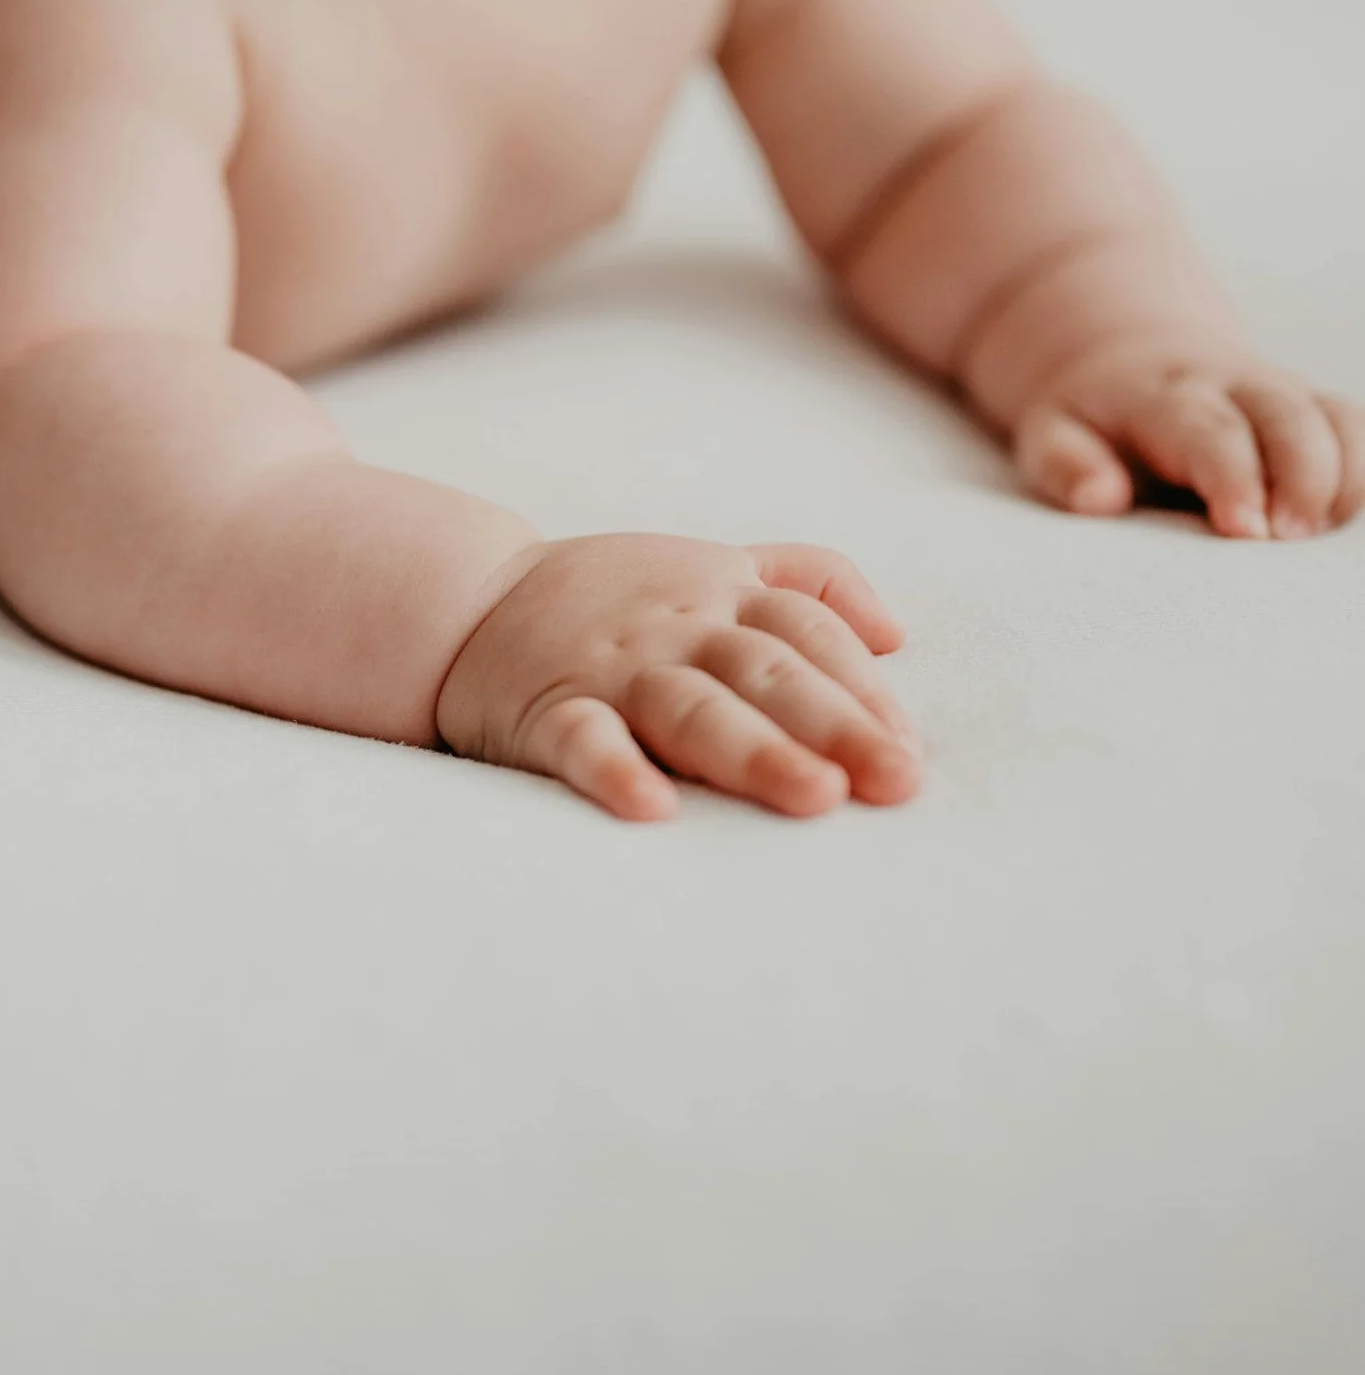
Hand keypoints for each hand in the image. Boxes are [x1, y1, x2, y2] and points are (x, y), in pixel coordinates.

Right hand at [438, 536, 921, 822]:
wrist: (467, 600)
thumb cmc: (611, 597)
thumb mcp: (712, 564)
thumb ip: (804, 582)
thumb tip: (896, 635)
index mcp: (722, 594)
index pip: (810, 635)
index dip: (865, 690)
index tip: (907, 753)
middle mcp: (676, 630)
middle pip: (768, 673)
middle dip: (838, 725)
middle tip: (896, 782)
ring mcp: (612, 671)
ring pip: (690, 707)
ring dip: (755, 751)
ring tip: (813, 796)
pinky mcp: (547, 711)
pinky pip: (582, 740)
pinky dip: (615, 770)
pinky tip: (651, 809)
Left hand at [1012, 337, 1364, 539]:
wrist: (1127, 357)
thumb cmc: (1088, 420)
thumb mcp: (1050, 436)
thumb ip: (1067, 466)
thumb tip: (1099, 498)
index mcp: (1161, 393)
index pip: (1207, 429)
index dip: (1233, 476)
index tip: (1244, 529)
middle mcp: (1231, 383)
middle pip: (1286, 415)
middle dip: (1301, 475)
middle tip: (1291, 538)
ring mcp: (1277, 391)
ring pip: (1333, 417)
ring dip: (1342, 475)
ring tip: (1321, 533)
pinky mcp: (1309, 407)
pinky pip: (1352, 427)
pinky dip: (1360, 470)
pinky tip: (1343, 518)